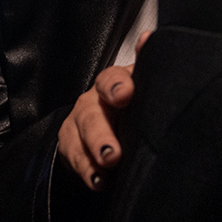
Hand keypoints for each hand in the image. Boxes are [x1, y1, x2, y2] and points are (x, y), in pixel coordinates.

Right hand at [57, 30, 151, 190]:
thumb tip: (149, 39)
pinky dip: (85, 172)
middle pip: (91, 116)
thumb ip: (148, 63)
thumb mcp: (144, 83)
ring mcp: (79, 125)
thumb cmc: (133, 102)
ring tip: (103, 174)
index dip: (116, 87)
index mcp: (113, 85)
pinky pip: (74, 159)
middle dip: (100, 136)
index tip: (125, 95)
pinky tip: (97, 182)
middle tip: (113, 154)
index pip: (110, 80)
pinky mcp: (71, 146)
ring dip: (89, 158)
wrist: (114, 121)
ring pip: (78, 139)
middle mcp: (92, 102)